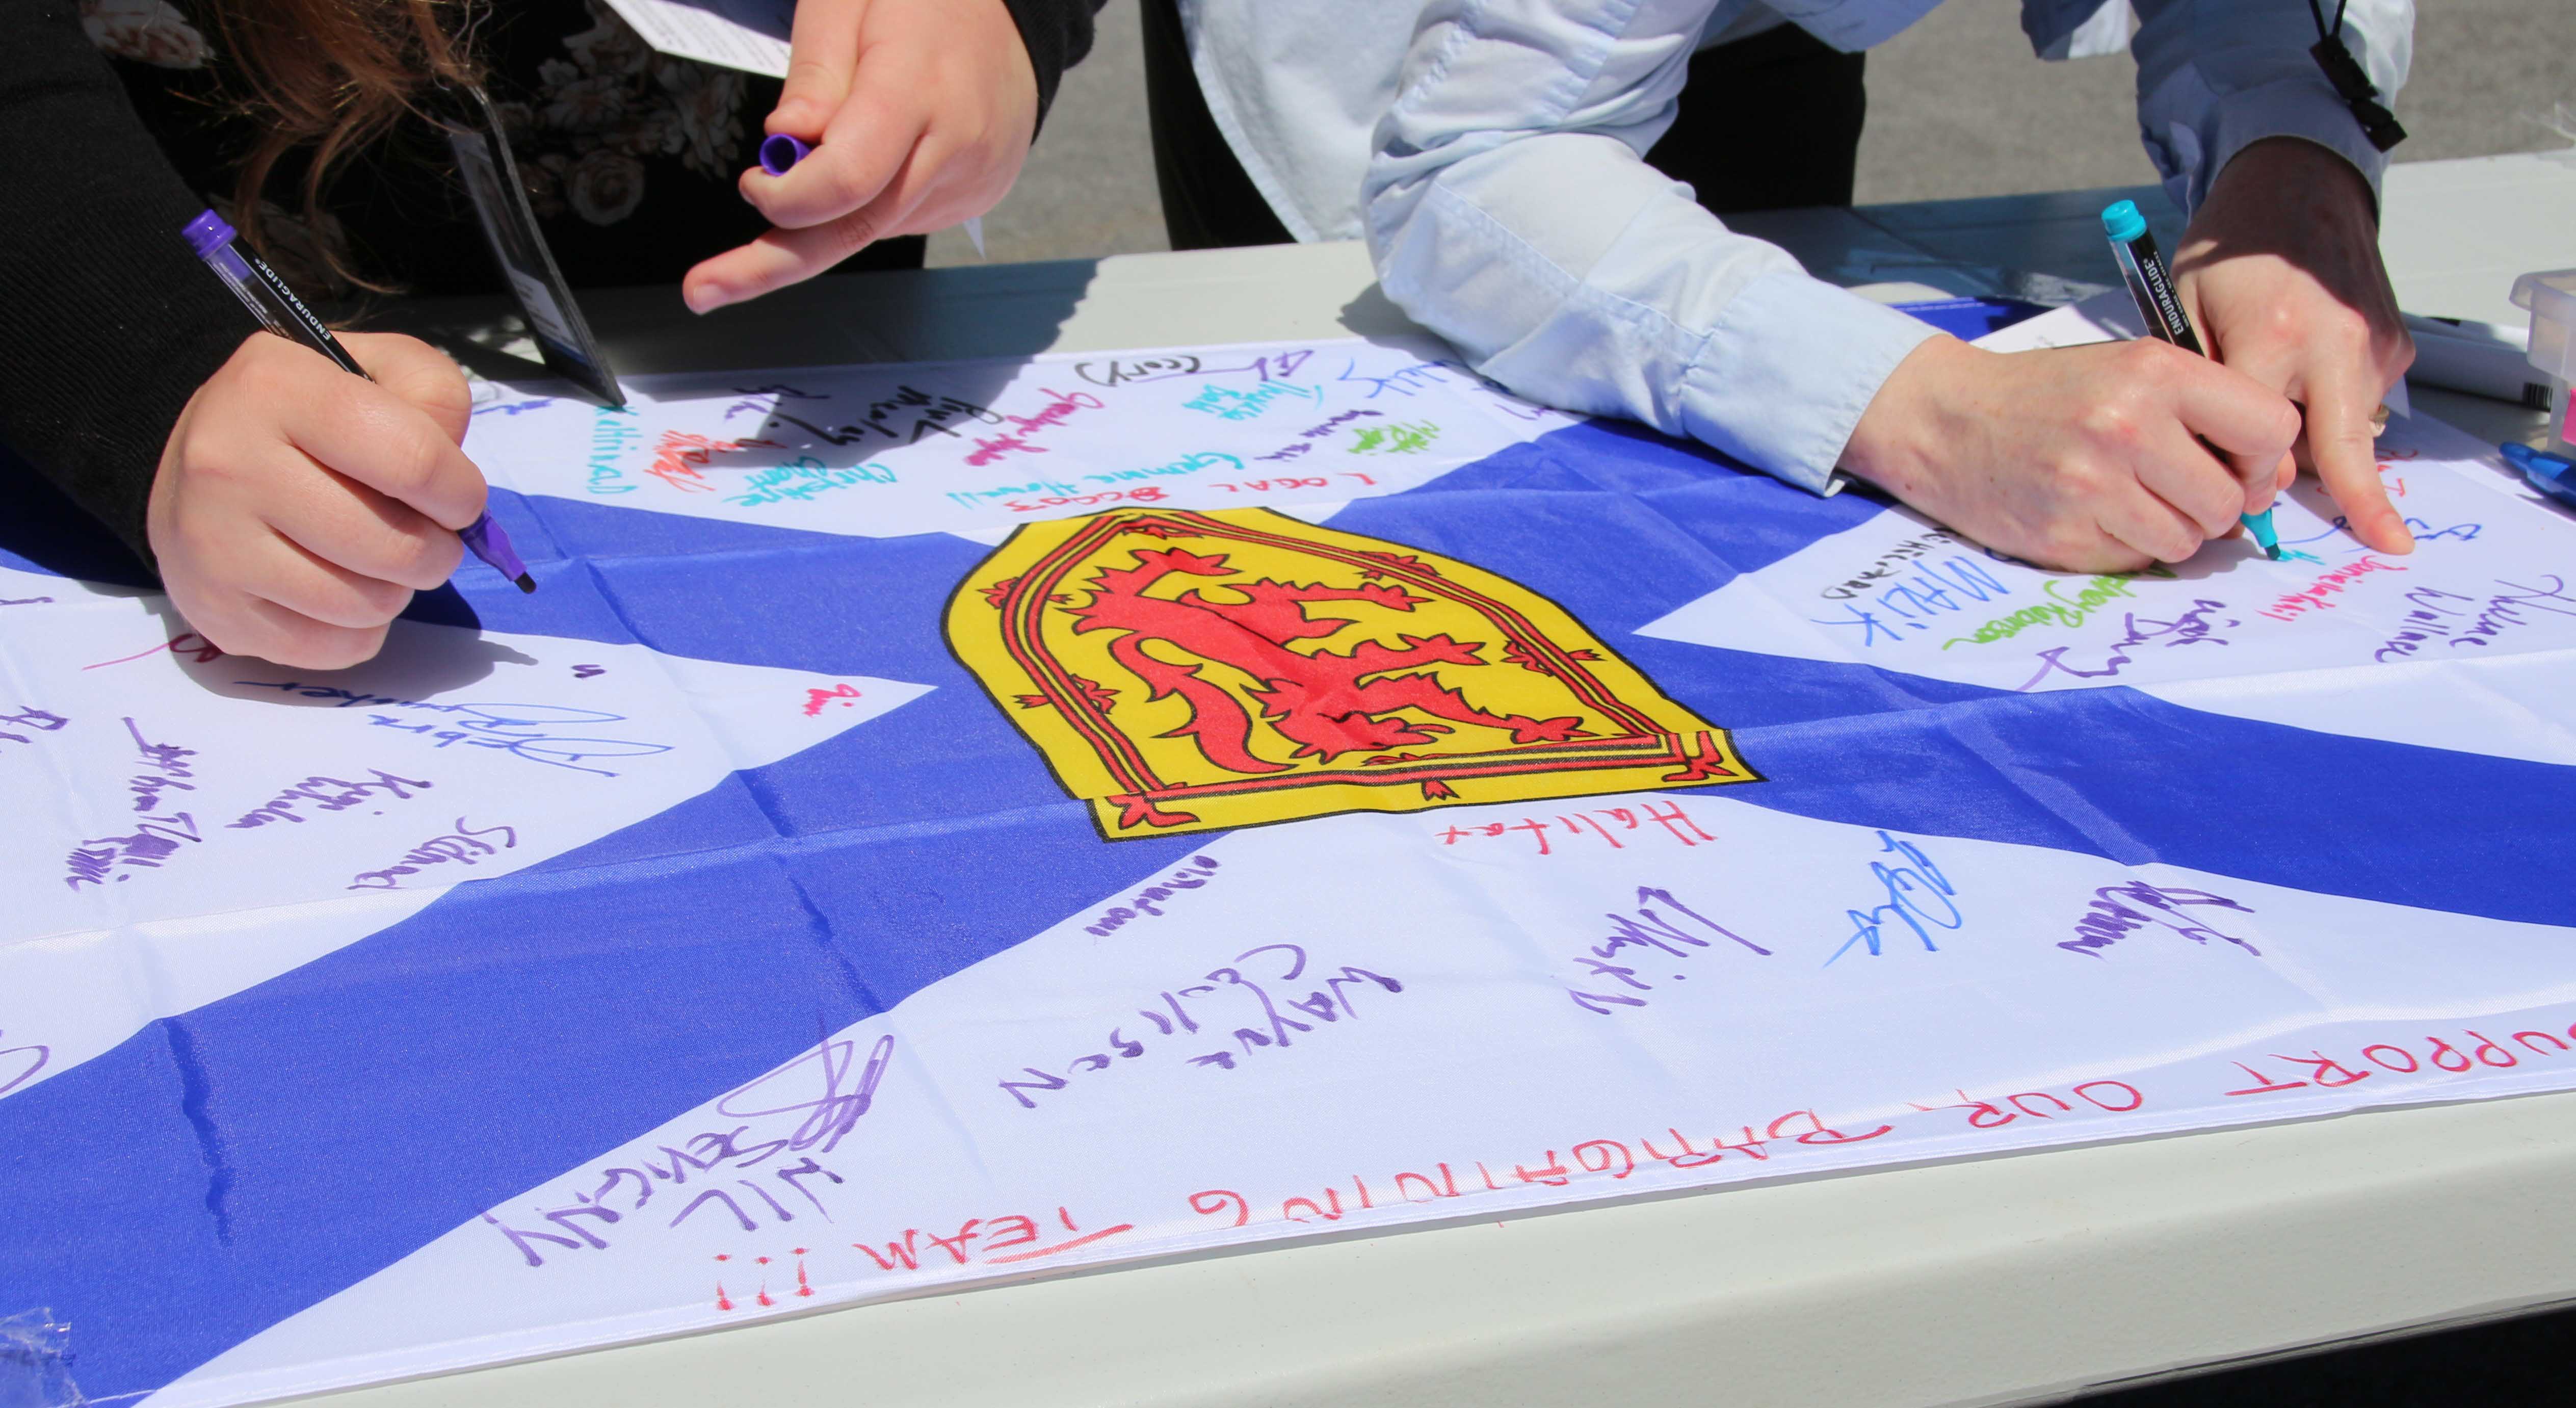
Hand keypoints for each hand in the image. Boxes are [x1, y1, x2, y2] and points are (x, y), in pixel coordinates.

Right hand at [147, 331, 484, 669]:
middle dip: (436, 549)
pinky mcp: (213, 610)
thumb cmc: (306, 413)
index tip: (457, 497)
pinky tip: (338, 588)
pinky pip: (335, 648)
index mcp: (277, 389)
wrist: (196, 455)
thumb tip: (456, 486)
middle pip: (395, 547)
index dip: (460, 492)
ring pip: (368, 606)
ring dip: (396, 589)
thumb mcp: (376, 368)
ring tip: (374, 556)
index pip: (413, 461)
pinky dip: (359, 629)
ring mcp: (213, 544)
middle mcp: (230, 464)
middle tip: (421, 533)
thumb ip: (436, 399)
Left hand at [682, 0, 1038, 310]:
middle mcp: (952, 147)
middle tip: (705, 289)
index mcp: (917, 89)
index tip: (753, 183)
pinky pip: (901, 216)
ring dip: (826, 213)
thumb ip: (816, 73)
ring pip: (874, 227)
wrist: (1017, 14)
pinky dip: (867, 201)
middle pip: (854, 227)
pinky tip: (876, 155)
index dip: (786, 196)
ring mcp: (970, 180)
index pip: (846, 179)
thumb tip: (784, 138)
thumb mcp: (848, 2)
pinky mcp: (975, 196)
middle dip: (771, 265)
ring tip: (824, 155)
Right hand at [1840, 335, 2302, 572]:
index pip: (2271, 429)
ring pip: (2187, 541)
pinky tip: (2093, 515)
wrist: (1945, 420)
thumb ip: (2202, 411)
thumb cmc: (2048, 395)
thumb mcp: (2128, 371)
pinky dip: (2126, 546)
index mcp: (2156, 373)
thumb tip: (2272, 479)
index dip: (2264, 459)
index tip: (2236, 463)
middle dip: (2215, 506)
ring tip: (2131, 501)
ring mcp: (2093, 485)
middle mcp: (2129, 426)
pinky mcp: (2065, 534)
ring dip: (2171, 531)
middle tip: (2177, 490)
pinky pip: (2137, 560)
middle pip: (2230, 501)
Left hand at [2175, 136, 2415, 553]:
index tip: (2236, 510)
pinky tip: (2305, 392)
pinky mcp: (2395, 340)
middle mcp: (2336, 344)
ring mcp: (2374, 343)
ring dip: (2317, 447)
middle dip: (2347, 501)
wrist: (2293, 188)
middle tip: (2361, 538)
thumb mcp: (2188, 312)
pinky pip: (2361, 403)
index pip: (2263, 444)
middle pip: (2337, 453)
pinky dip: (2334, 415)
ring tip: (2276, 426)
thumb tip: (2213, 463)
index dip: (2242, 479)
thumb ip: (2204, 388)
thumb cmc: (2229, 251)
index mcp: (2274, 338)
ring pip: (2349, 430)